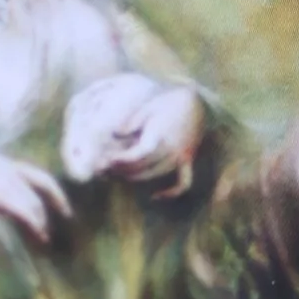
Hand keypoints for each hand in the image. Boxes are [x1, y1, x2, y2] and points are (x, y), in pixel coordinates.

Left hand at [62, 73, 205, 191]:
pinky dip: (170, 193)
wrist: (195, 101)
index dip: (119, 161)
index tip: (104, 160)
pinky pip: (182, 183)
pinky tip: (155, 196)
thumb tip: (114, 134)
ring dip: (135, 178)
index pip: (135, 157)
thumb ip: (130, 124)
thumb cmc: (168, 102)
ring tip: (117, 173)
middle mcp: (170, 151)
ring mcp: (181, 158)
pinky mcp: (188, 161)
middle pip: (142, 169)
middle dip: (121, 170)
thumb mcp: (146, 109)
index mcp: (159, 138)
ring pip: (154, 176)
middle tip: (103, 167)